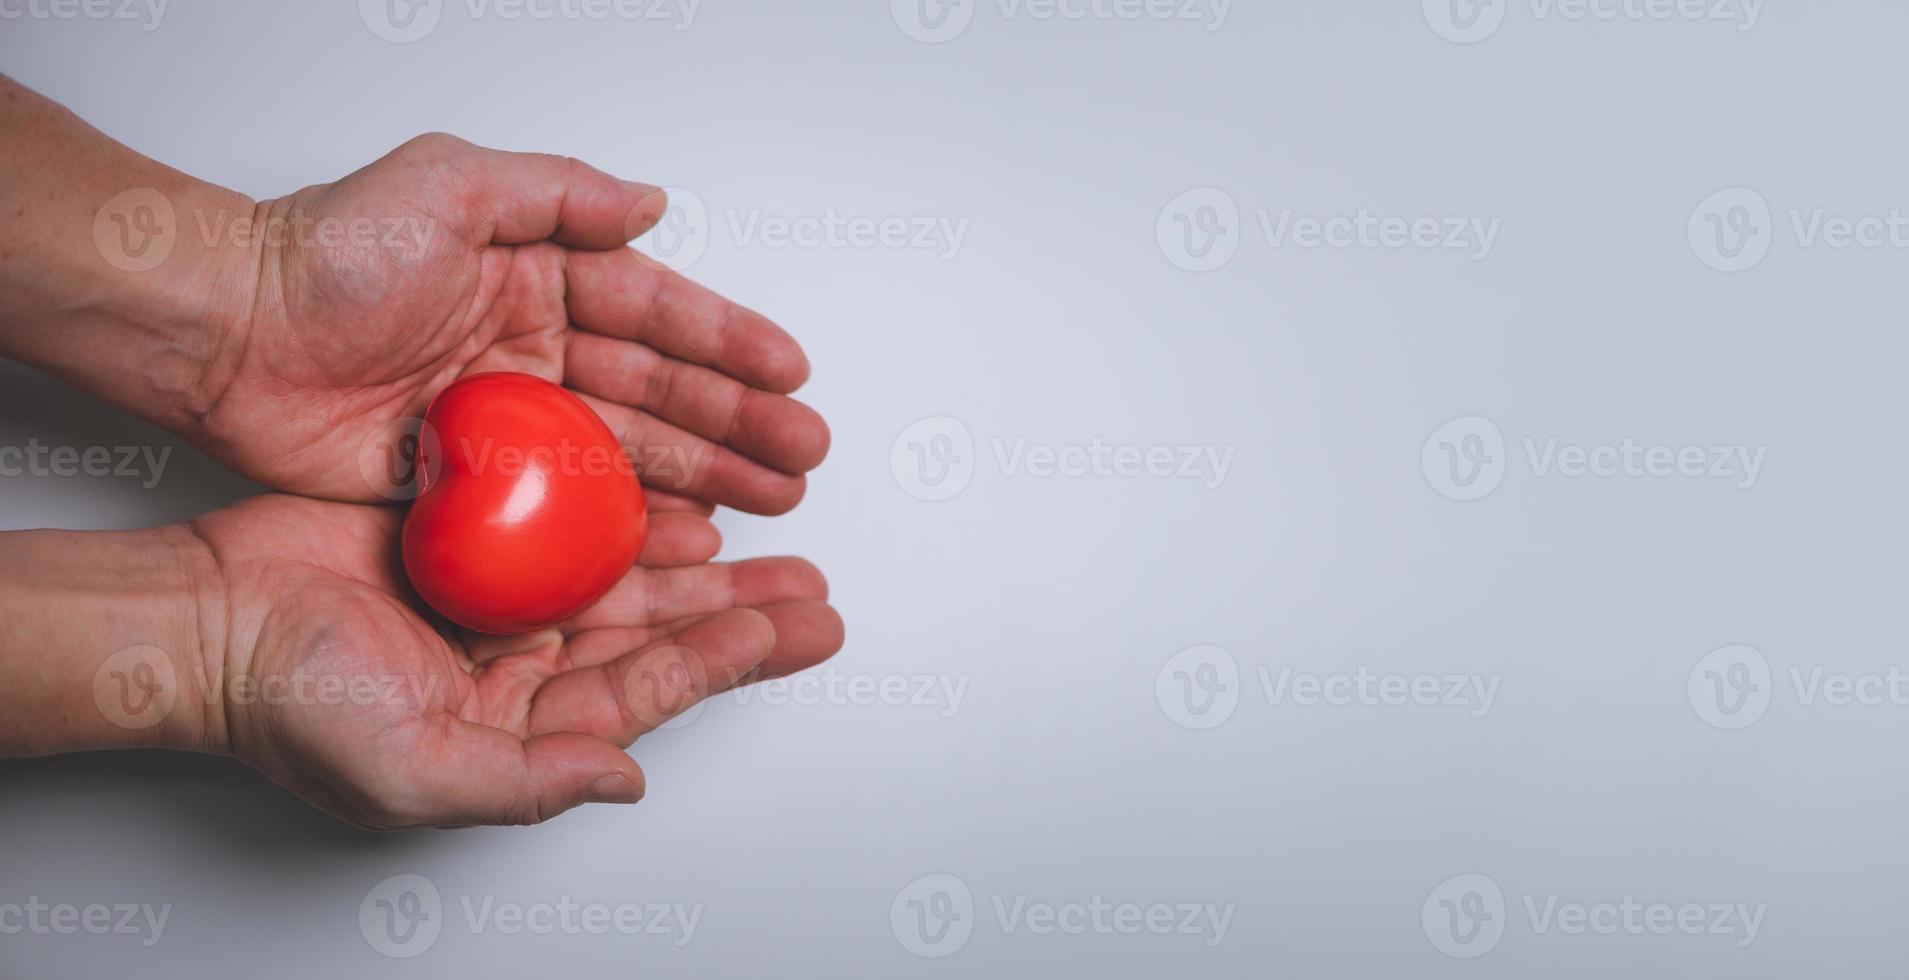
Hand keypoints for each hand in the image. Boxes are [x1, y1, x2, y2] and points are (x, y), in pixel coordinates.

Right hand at [188, 495, 841, 828]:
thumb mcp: (415, 770)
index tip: (805, 629)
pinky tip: (678, 491)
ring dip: (701, 558)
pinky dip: (626, 503)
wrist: (205, 620)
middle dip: (744, 613)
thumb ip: (530, 782)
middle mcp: (525, 661)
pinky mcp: (474, 533)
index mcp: (524, 724)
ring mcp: (503, 595)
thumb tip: (628, 778)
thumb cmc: (292, 706)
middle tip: (816, 587)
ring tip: (774, 537)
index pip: (653, 687)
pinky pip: (569, 514)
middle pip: (660, 630)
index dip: (734, 658)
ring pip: (628, 572)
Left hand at [192, 134, 828, 509]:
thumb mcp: (447, 184)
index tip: (788, 374)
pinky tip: (681, 535)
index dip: (727, 344)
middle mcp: (534, 349)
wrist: (226, 335)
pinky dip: (629, 523)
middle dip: (738, 424)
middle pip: (660, 391)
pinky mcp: (473, 481)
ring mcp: (509, 420)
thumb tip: (650, 205)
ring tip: (768, 499)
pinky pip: (569, 507)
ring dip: (703, 474)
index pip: (654, 312)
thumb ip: (556, 194)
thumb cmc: (322, 254)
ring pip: (629, 452)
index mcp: (536, 275)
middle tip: (799, 457)